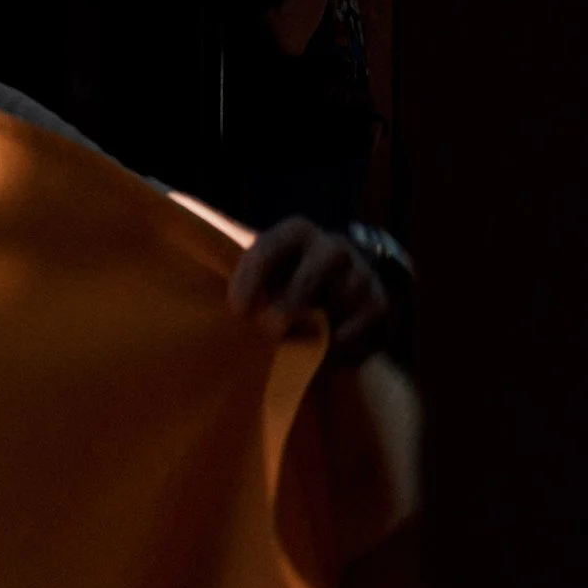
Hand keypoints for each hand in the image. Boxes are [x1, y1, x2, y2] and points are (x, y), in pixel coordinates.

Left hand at [227, 217, 388, 361]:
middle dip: (298, 295)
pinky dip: (344, 341)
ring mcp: (360, 274)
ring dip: (323, 321)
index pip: (274, 245)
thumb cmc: (281, 295)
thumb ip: (243, 283)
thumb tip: (209, 293)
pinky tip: (328, 352)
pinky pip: (364, 322)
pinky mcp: (378, 305)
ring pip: (348, 292)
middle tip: (275, 329)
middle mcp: (332, 247)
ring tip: (301, 344)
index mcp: (294, 235)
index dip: (255, 275)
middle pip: (324, 259)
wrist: (331, 314)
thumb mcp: (260, 282)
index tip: (239, 311)